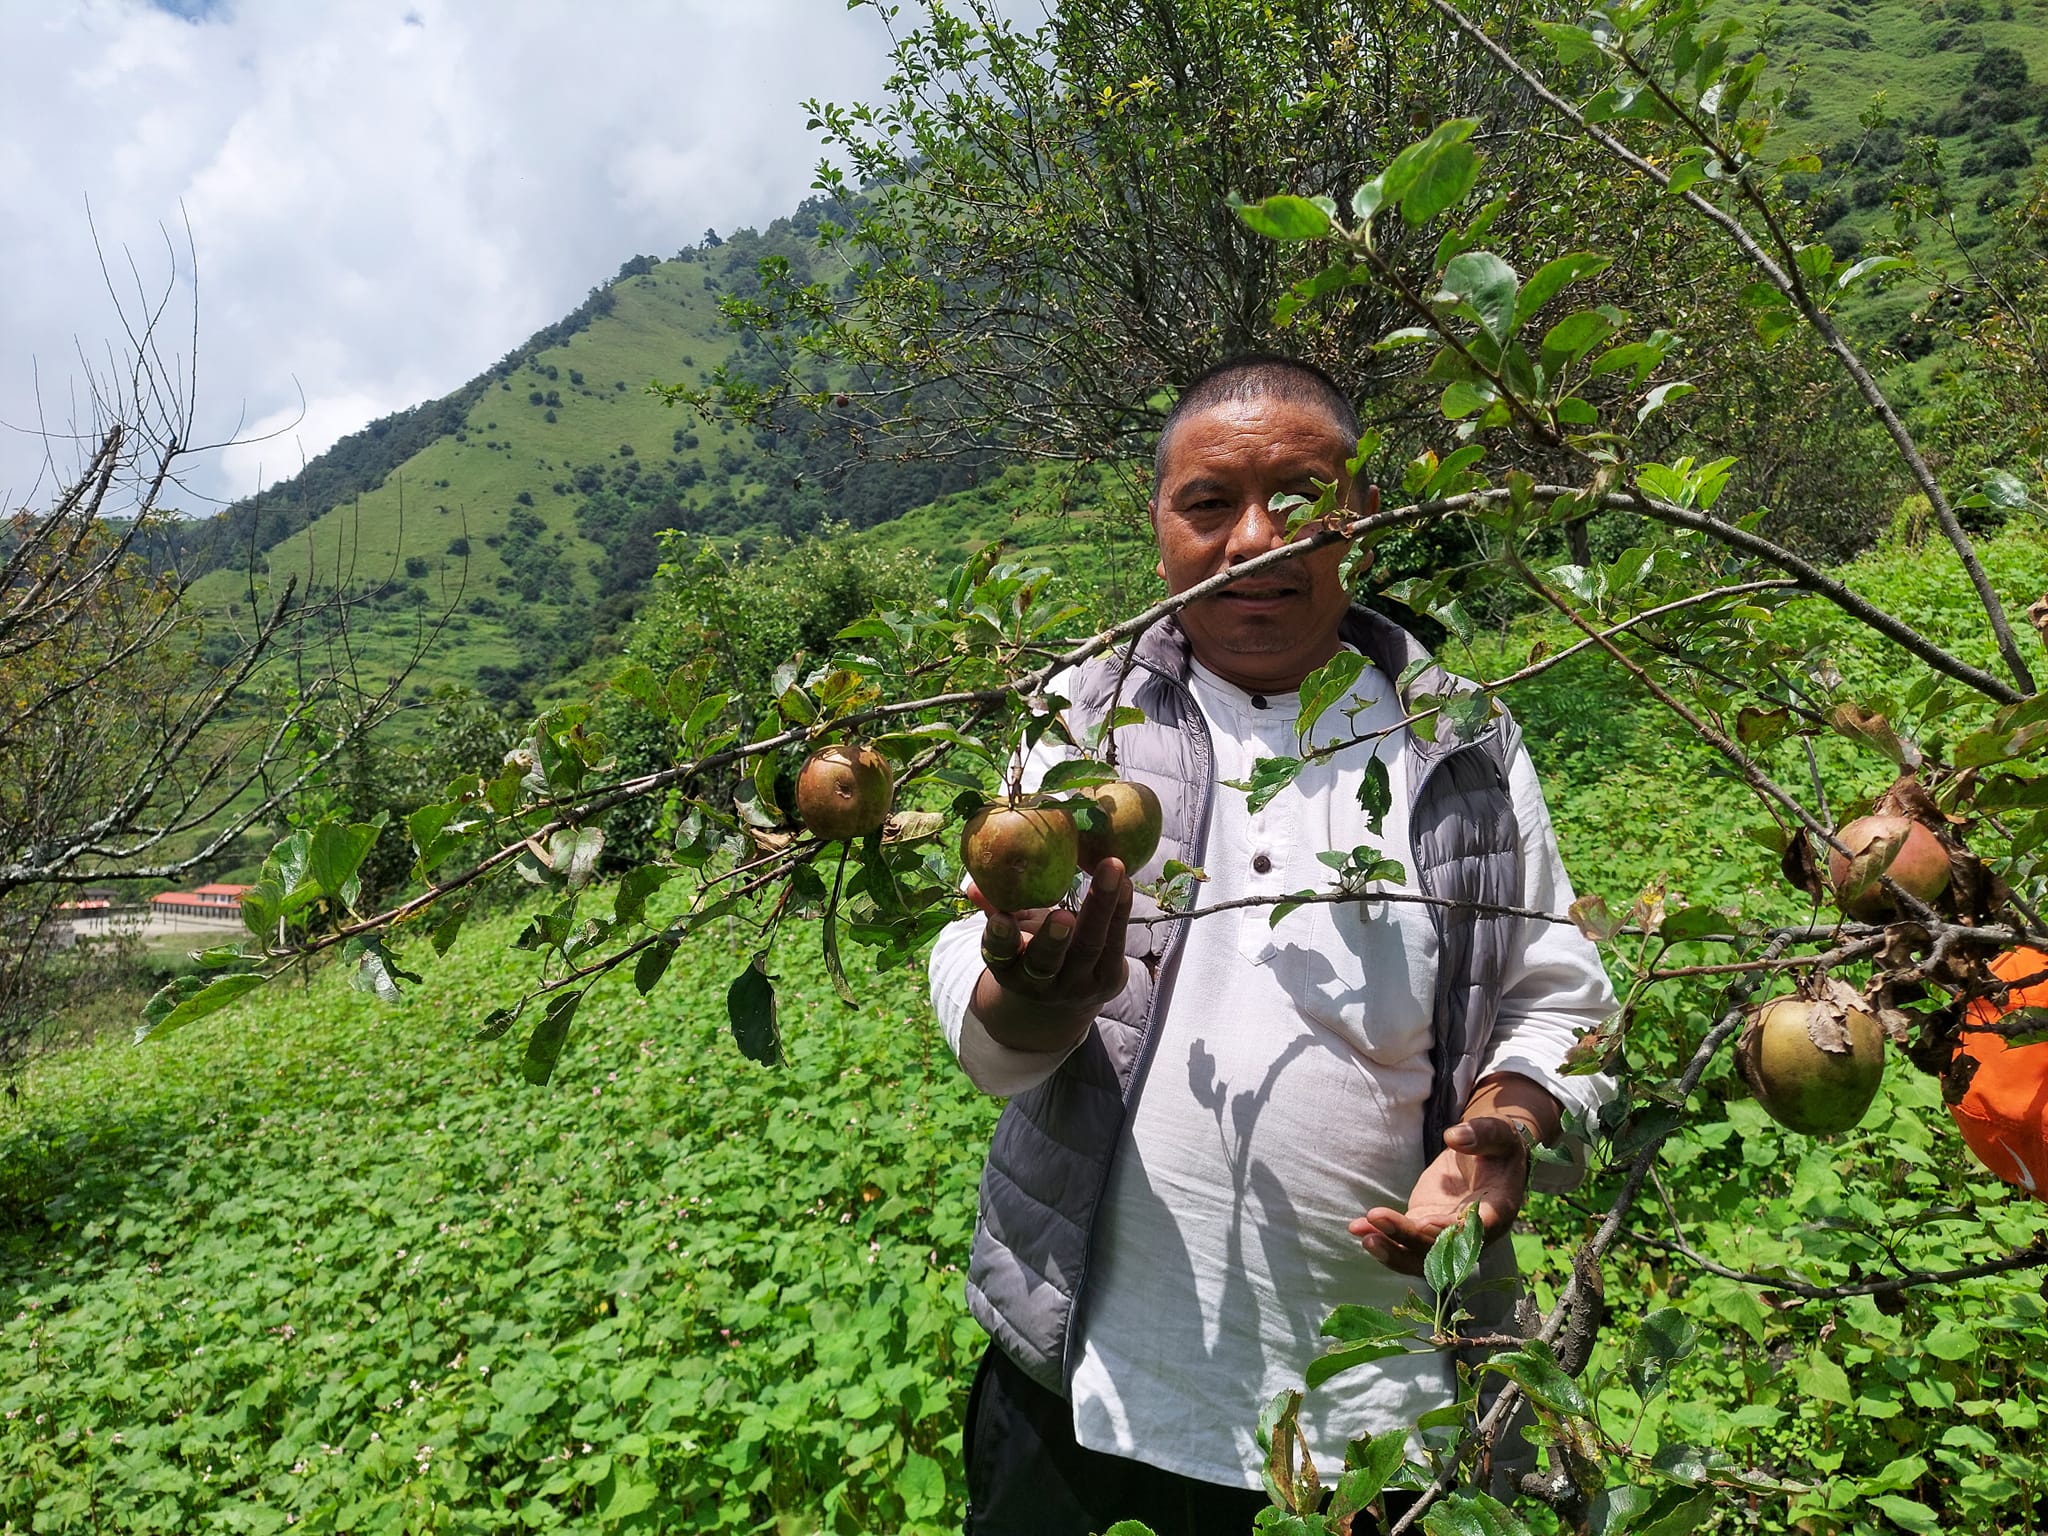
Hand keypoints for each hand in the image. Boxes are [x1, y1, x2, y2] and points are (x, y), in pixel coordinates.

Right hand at [969, 858, 1133, 1051]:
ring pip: (1089, 947)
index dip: (1001, 938)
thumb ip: (996, 907)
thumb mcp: (1010, 937)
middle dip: (1054, 939)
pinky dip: (1120, 911)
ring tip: (1111, 870)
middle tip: (1062, 914)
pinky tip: (1125, 882)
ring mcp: (1077, 984)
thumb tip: (975, 884)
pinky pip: (1115, 943)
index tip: (1002, 918)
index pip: (1001, 956)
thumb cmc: (1029, 953)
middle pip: (1047, 962)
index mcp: (1008, 969)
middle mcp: (1041, 984)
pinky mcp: (1109, 979)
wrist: (1061, 1003)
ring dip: (1102, 907)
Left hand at [1349, 1116, 1531, 1276]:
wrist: (1488, 1158)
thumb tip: (1454, 1136)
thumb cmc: (1497, 1146)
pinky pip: (1403, 1240)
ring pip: (1418, 1254)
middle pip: (1440, 1247)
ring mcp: (1444, 1234)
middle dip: (1408, 1237)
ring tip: (1363, 1233)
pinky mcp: (1424, 1226)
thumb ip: (1481, 1135)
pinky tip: (1357, 1228)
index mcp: (1496, 1211)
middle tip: (1377, 1219)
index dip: (1449, 1232)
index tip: (1423, 1224)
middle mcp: (1471, 1233)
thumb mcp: (1498, 1134)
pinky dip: (1381, 1236)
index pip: (1475, 1230)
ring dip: (1390, 1248)